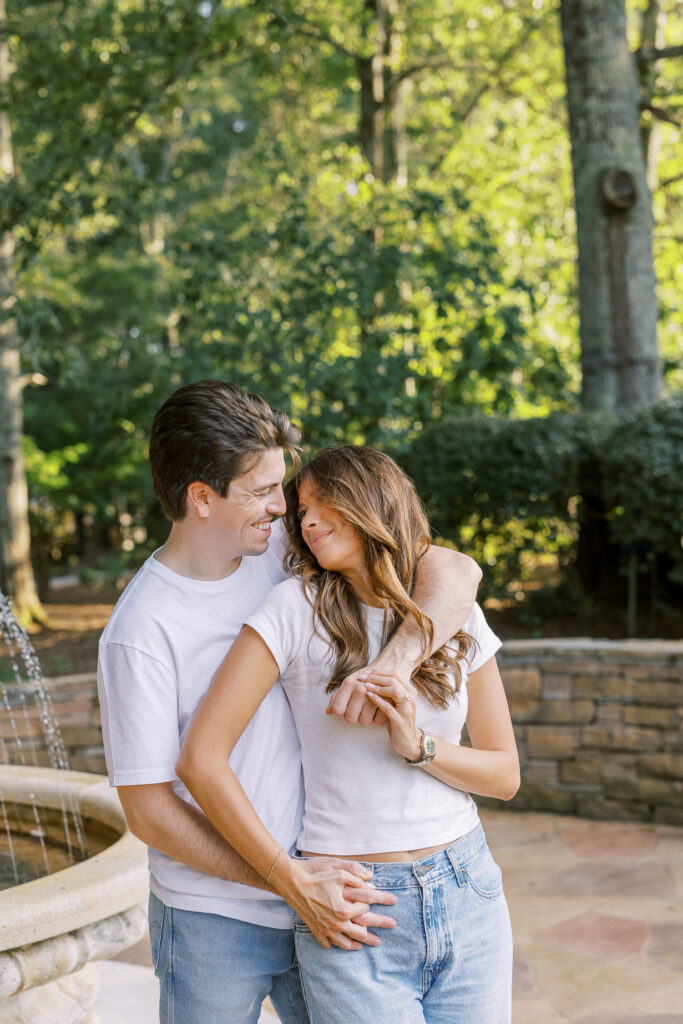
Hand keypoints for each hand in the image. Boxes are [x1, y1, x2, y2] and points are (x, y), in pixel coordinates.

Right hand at [281, 856, 395, 950]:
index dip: (368, 903)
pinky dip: (334, 944)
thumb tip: (372, 881)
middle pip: (360, 933)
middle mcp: (337, 923)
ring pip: (345, 943)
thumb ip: (357, 878)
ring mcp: (326, 930)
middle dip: (372, 935)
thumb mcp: (340, 874)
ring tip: (362, 945)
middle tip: (381, 939)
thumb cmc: (318, 879)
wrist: (296, 887)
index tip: (369, 901)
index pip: (364, 910)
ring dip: (355, 944)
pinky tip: (339, 942)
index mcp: (345, 910)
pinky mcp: (317, 932)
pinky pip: (328, 944)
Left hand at [326, 670, 387, 726]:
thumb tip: (328, 711)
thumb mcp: (348, 684)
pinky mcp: (388, 702)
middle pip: (350, 719)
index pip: (338, 710)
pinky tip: (377, 709)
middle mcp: (361, 690)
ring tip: (368, 708)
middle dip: (353, 716)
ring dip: (365, 718)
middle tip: (357, 709)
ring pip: (364, 722)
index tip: (345, 708)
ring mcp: (375, 696)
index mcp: (349, 684)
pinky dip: (377, 718)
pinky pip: (377, 722)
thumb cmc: (363, 679)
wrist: (386, 669)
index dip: (340, 712)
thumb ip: (337, 698)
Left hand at [364, 672, 421, 760]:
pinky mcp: (400, 721)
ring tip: (365, 685)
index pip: (395, 674)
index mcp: (410, 691)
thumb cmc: (398, 721)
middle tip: (362, 677)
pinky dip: (378, 700)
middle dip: (376, 677)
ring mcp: (407, 709)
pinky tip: (368, 696)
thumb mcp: (395, 704)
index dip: (379, 672)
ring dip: (378, 687)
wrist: (410, 742)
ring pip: (394, 691)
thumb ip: (389, 692)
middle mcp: (411, 698)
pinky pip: (388, 708)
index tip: (366, 672)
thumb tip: (371, 680)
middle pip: (394, 680)